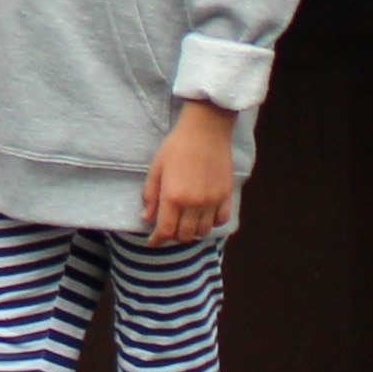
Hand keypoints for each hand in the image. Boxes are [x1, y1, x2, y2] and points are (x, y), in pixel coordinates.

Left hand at [139, 104, 238, 244]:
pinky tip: (204, 216)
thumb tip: (147, 218)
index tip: (153, 241)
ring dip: (192, 231)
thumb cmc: (176, 146)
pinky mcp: (225, 195)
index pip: (165, 230)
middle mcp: (193, 203)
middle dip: (174, 236)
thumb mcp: (156, 168)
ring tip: (186, 223)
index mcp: (173, 196)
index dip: (157, 240)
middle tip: (169, 228)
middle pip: (184, 235)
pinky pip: (221, 220)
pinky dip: (212, 223)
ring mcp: (212, 200)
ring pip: (203, 231)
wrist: (205, 130)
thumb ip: (150, 195)